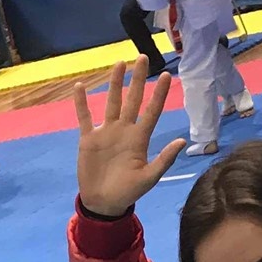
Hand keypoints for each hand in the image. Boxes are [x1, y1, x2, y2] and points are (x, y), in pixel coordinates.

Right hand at [72, 59, 186, 217]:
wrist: (103, 203)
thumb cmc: (128, 192)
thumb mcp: (149, 178)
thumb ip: (164, 159)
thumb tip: (181, 141)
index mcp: (140, 139)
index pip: (152, 111)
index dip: (159, 94)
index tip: (166, 75)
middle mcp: (124, 130)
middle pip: (132, 99)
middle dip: (137, 80)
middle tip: (142, 58)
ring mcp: (106, 132)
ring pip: (111, 102)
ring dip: (114, 84)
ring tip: (119, 64)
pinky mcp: (88, 139)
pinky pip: (84, 117)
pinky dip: (81, 103)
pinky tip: (80, 86)